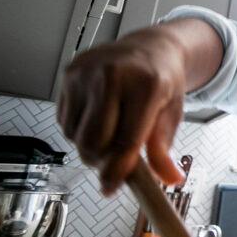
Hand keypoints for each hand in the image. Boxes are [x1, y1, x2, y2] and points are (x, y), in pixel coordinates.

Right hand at [57, 27, 188, 195]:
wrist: (150, 48)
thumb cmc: (161, 82)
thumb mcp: (171, 114)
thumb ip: (164, 150)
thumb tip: (171, 179)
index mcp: (146, 85)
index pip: (126, 140)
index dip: (117, 170)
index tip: (110, 188)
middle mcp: (113, 75)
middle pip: (93, 141)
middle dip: (100, 161)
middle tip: (112, 160)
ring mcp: (87, 72)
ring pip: (75, 134)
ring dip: (88, 146)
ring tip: (108, 134)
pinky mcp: (69, 73)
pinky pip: (64, 120)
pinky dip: (77, 129)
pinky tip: (96, 118)